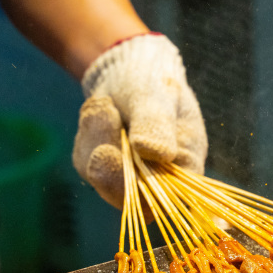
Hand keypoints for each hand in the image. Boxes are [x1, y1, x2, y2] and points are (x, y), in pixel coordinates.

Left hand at [73, 34, 207, 208]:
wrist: (131, 74)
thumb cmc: (154, 83)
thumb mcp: (158, 96)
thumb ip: (157, 124)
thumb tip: (156, 154)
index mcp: (186, 170)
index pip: (164, 198)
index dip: (135, 184)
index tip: (106, 152)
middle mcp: (159, 183)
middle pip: (128, 195)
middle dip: (108, 154)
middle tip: (101, 110)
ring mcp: (128, 180)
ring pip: (102, 176)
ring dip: (95, 136)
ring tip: (105, 104)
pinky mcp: (104, 171)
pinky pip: (86, 161)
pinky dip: (87, 133)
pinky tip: (100, 112)